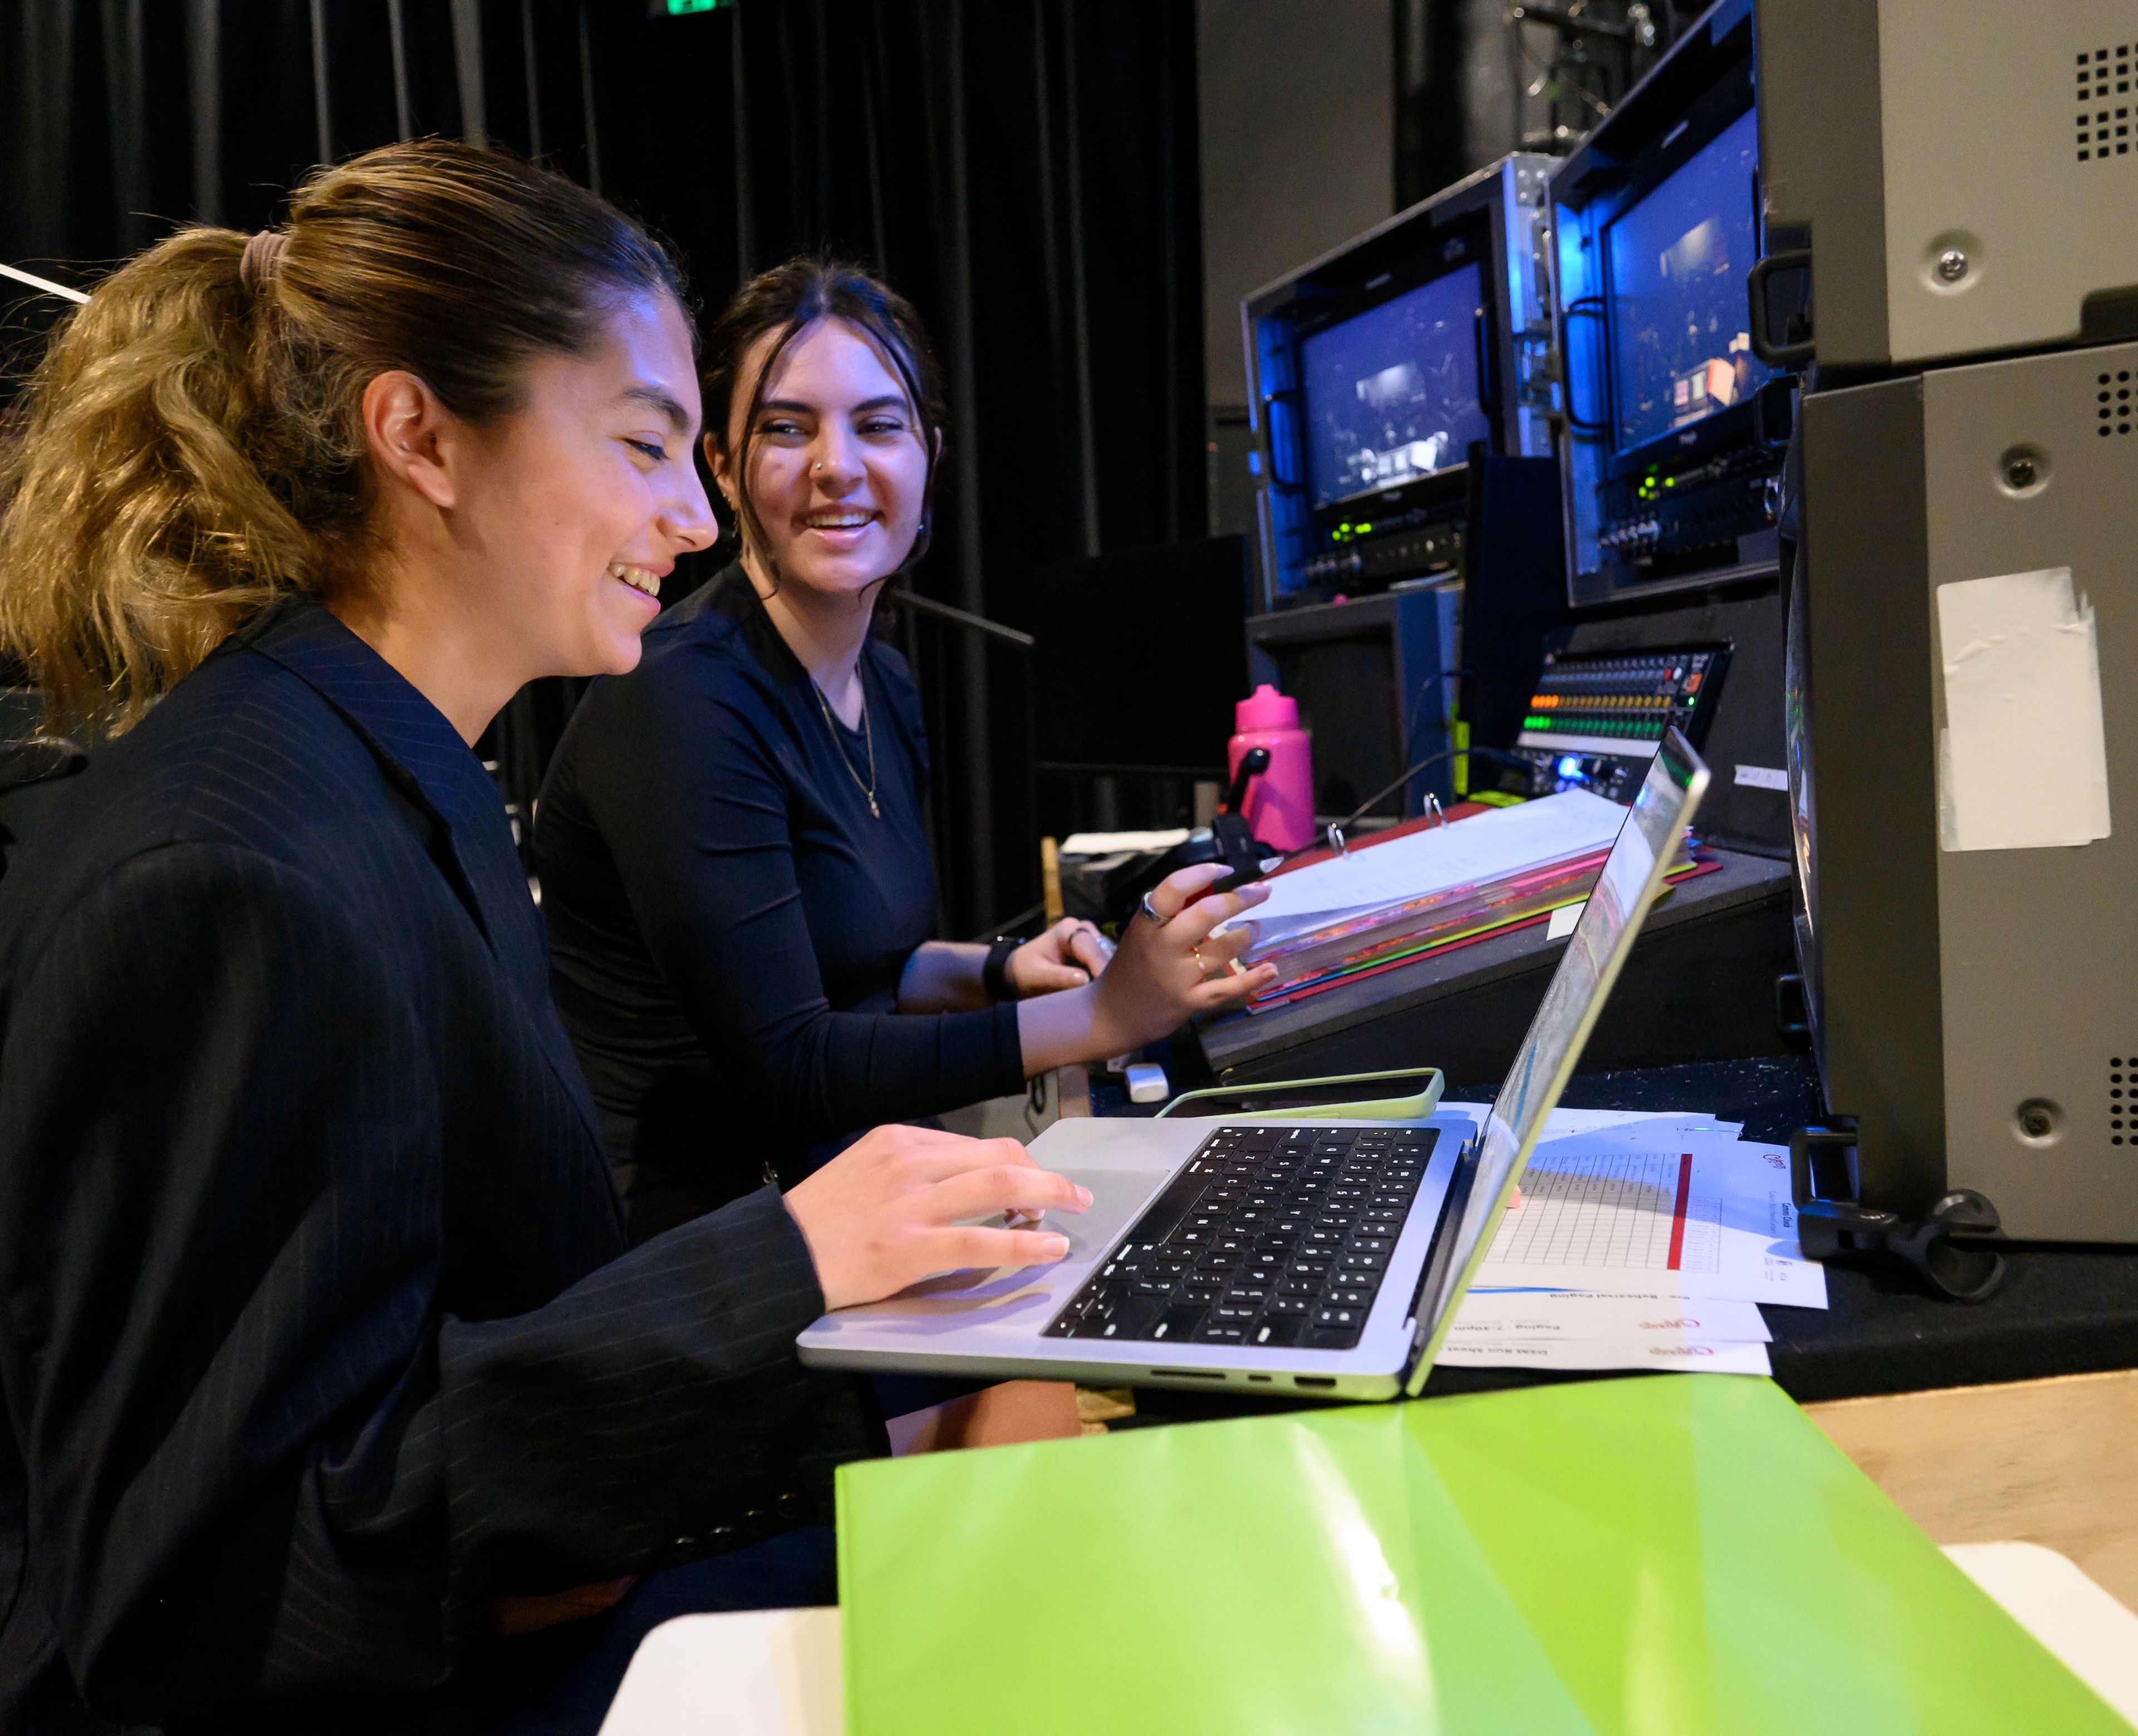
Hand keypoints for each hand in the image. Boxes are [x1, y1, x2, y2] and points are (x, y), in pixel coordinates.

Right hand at [782, 1124, 1091, 1309]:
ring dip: (1048, 1196)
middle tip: (1071, 1193)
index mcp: (898, 1140)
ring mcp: (911, 1204)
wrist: (777, 1255)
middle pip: (998, 1157)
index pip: (975, 1145)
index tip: (1034, 1182)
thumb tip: (960, 1180)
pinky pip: (983, 1239)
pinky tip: (1049, 1247)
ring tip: (1072, 1210)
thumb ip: (909, 1169)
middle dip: (1044, 1173)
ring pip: (1000, 1186)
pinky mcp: (911, 1246)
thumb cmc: (819, 1221)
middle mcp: (910, 1162)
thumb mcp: (862, 1170)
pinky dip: (1025, 1243)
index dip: (1017, 1164)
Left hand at [1005, 918, 1114, 995]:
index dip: (1100, 967)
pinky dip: (1109, 980)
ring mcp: (1092, 940)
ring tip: (1111, 1000)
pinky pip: (1109, 966)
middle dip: (1110, 974)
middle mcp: (1083, 930)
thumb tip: (1085, 980)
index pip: (1090, 948)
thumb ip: (1059, 977)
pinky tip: (1107, 995)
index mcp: (1067, 930)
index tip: (1109, 990)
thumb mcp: (1037, 976)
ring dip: (1111, 978)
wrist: (1021, 970)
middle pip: (1105, 952)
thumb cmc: (1026, 971)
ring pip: (1111, 959)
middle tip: (1113, 999)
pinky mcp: (1097, 953)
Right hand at [1087, 863, 1279, 1054]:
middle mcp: (1161, 948)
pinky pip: (1226, 988)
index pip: (1173, 889)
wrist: (1112, 1015)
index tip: (1226, 870)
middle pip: (1205, 914)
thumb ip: (1172, 912)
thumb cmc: (1133, 965)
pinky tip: (1271, 969)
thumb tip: (1214, 885)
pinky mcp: (1189, 1002)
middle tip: (1261, 891)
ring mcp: (1176, 977)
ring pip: (1221, 949)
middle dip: (1239, 898)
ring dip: (1247, 933)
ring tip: (1256, 926)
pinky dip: (1253, 979)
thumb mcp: (1141, 932)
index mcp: (1146, 924)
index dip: (1203, 874)